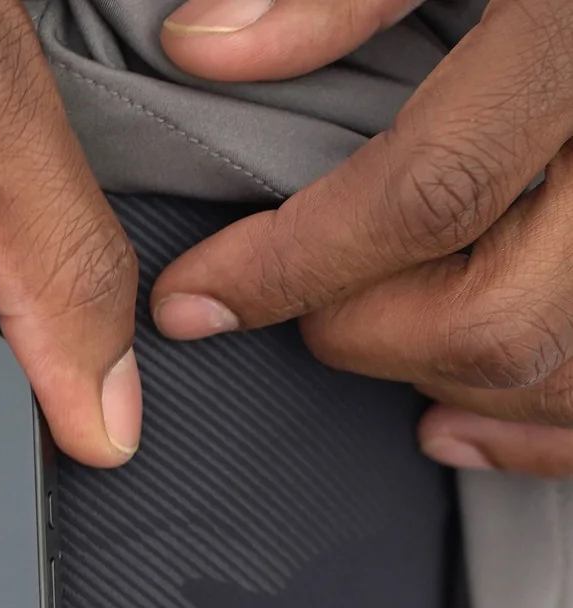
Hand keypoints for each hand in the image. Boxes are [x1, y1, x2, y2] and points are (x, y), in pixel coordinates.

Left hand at [151, 0, 572, 477]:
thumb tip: (204, 48)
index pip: (426, 194)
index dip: (292, 266)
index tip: (195, 300)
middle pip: (494, 316)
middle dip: (366, 332)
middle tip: (307, 300)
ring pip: (557, 372)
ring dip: (443, 383)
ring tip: (377, 340)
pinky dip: (533, 435)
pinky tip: (452, 422)